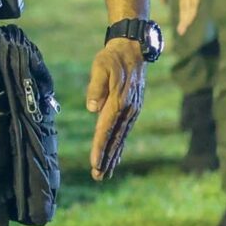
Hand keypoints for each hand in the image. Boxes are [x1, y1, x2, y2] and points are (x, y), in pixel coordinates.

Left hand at [84, 37, 145, 180]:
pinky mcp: (133, 109)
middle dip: (106, 158)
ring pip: (121, 138)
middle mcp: (128, 109)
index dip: (99, 146)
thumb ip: (96, 86)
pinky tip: (115, 155)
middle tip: (98, 176)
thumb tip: (91, 107)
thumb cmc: (112, 57)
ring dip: (113, 156)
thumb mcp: (100, 66)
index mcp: (118, 100)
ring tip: (106, 173)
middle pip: (115, 138)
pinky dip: (120, 145)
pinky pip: (125, 131)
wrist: (133, 49)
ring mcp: (133, 110)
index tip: (94, 162)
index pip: (105, 128)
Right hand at [170, 0, 214, 35]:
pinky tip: (182, 11)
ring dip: (182, 15)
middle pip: (185, 5)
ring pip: (182, 2)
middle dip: (184, 19)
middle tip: (181, 32)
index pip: (192, 2)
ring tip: (180, 26)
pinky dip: (182, 7)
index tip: (188, 25)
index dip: (190, 14)